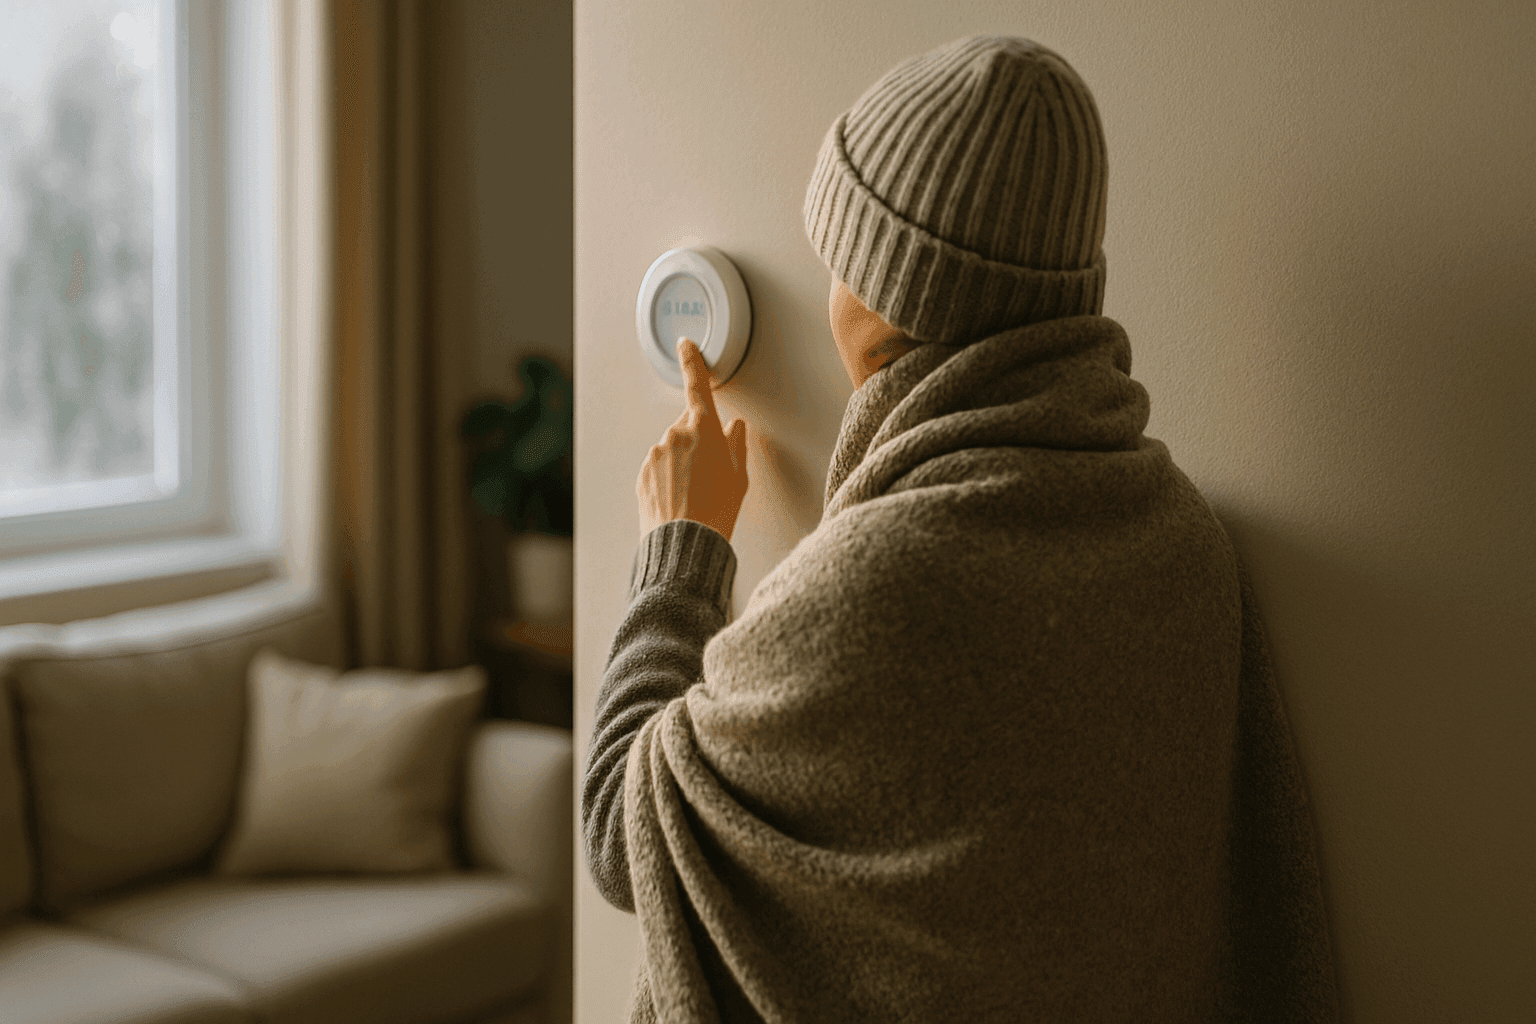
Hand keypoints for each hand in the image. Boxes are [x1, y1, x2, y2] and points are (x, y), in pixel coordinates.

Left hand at [636, 337, 749, 541]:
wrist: (685, 541)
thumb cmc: (717, 510)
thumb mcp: (739, 475)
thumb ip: (736, 444)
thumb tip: (734, 429)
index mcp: (703, 428)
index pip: (696, 385)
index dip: (692, 362)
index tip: (686, 346)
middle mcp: (675, 435)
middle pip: (688, 426)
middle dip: (698, 440)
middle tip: (711, 471)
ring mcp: (656, 453)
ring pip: (672, 448)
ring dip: (682, 462)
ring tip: (695, 492)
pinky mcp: (643, 472)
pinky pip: (659, 467)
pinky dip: (668, 477)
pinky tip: (680, 498)